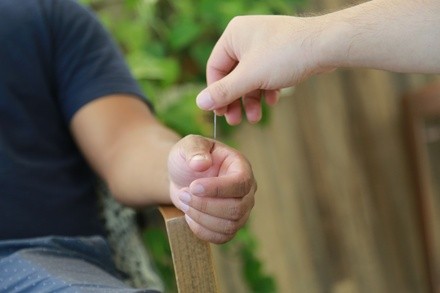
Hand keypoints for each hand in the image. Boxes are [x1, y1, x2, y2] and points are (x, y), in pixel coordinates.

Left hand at [168, 134, 255, 243]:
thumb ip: (195, 149)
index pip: (240, 183)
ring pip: (229, 226)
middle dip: (205, 205)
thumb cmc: (189, 158)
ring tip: (184, 202)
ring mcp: (241, 210)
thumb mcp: (188, 146)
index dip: (217, 189)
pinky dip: (202, 230)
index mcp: (241, 167)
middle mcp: (247, 191)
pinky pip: (222, 237)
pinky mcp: (230, 225)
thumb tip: (201, 163)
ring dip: (201, 217)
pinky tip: (189, 216)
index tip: (193, 187)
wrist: (183, 177)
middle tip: (183, 194)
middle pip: (236, 209)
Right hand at [196, 15, 331, 123]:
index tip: (220, 114)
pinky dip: (266, 89)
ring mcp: (263, 45)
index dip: (216, 93)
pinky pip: (265, 74)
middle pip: (232, 75)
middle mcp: (246, 37)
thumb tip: (200, 103)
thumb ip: (224, 91)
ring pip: (250, 78)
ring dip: (251, 99)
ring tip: (256, 118)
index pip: (215, 68)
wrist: (326, 46)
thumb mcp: (250, 77)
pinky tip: (272, 101)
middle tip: (235, 121)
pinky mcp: (278, 53)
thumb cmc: (286, 55)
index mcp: (233, 35)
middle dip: (235, 100)